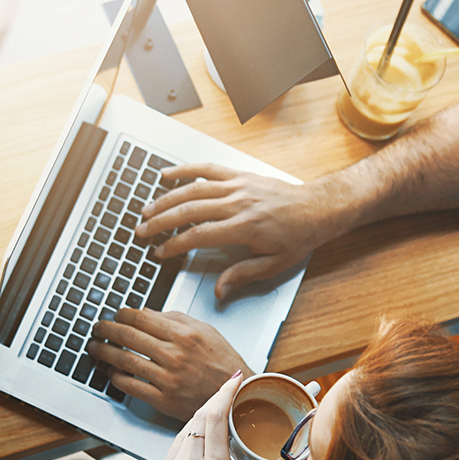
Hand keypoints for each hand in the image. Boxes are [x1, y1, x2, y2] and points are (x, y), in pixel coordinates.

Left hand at [88, 308, 250, 420]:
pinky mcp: (165, 400)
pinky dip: (116, 378)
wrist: (237, 396)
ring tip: (95, 348)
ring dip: (105, 353)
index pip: (142, 318)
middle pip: (130, 337)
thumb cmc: (223, 362)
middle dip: (107, 330)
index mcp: (185, 334)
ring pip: (126, 361)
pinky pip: (132, 386)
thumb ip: (176, 318)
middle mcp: (176, 355)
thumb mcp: (206, 331)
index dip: (122, 314)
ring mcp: (169, 379)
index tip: (115, 315)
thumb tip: (146, 312)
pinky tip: (110, 372)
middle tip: (97, 328)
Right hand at [136, 163, 333, 299]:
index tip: (161, 252)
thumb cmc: (298, 237)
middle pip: (190, 210)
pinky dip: (185, 170)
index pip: (200, 235)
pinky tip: (166, 174)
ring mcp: (238, 185)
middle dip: (161, 221)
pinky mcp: (240, 175)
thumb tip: (219, 291)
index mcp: (245, 227)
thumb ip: (243, 276)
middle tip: (141, 231)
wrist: (317, 208)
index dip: (176, 244)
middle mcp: (238, 202)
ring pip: (193, 189)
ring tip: (146, 209)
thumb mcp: (274, 265)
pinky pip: (208, 169)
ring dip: (166, 199)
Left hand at [140, 372, 303, 459]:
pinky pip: (179, 440)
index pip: (215, 417)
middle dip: (217, 398)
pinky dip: (193, 430)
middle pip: (201, 416)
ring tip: (222, 406)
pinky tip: (205, 428)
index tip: (237, 379)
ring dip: (205, 413)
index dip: (224, 393)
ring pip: (188, 426)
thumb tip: (309, 459)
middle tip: (234, 388)